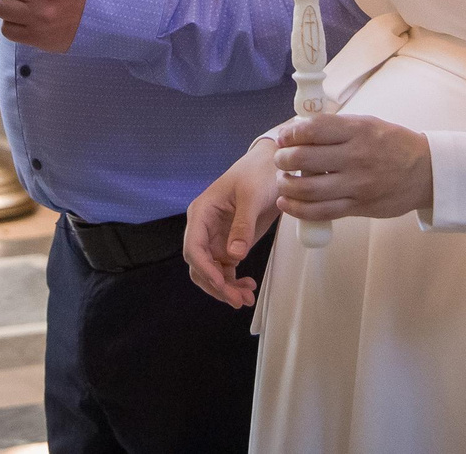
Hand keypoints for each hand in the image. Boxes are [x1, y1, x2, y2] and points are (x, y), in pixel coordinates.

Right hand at [184, 138, 278, 308]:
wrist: (272, 167)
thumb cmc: (257, 174)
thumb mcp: (251, 196)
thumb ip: (242, 225)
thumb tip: (234, 256)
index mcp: (202, 213)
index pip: (193, 247)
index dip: (204, 268)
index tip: (220, 283)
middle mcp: (204, 228)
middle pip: (200, 265)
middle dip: (215, 285)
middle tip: (237, 299)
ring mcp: (217, 238)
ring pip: (212, 272)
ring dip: (226, 288)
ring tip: (246, 298)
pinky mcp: (231, 244)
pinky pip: (226, 270)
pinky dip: (234, 282)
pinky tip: (248, 287)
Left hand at [271, 112, 433, 222]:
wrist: (426, 172)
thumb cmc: (393, 144)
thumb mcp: (368, 124)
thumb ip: (337, 127)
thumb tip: (300, 129)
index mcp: (357, 131)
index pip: (313, 129)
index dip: (291, 134)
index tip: (283, 138)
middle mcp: (356, 157)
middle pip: (304, 158)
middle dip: (283, 159)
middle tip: (280, 159)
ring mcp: (357, 184)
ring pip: (308, 188)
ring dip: (286, 185)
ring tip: (282, 180)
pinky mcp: (358, 207)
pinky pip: (322, 211)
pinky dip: (298, 209)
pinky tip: (287, 203)